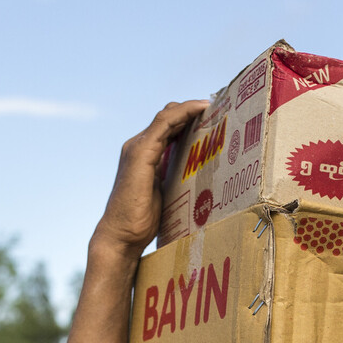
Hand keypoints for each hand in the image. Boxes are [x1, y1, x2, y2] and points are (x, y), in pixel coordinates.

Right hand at [93, 100, 208, 254]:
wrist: (121, 236)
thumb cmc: (141, 221)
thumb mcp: (163, 193)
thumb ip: (172, 178)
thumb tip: (195, 176)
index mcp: (143, 155)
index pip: (167, 127)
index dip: (189, 118)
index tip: (214, 116)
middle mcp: (138, 146)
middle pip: (168, 117)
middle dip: (193, 111)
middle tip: (221, 109)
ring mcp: (137, 147)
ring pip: (167, 116)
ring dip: (191, 108)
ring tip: (214, 106)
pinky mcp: (140, 153)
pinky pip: (165, 123)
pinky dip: (183, 113)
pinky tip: (200, 110)